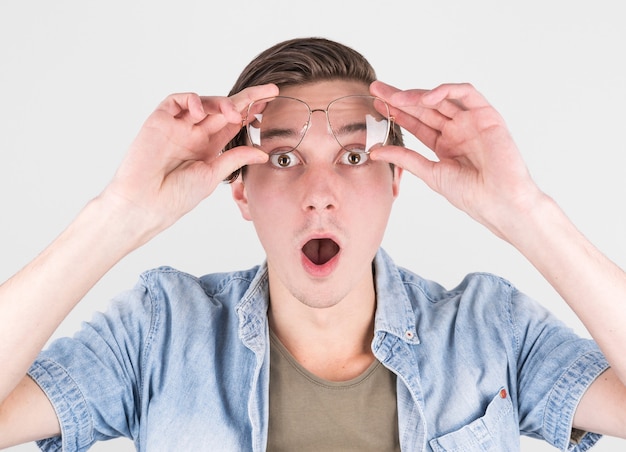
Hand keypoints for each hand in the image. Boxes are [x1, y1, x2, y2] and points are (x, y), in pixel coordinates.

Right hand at [103, 84, 277, 237]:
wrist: (145, 204)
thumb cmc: (176, 196)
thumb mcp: (212, 176)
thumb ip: (234, 159)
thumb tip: (262, 154)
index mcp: (209, 148)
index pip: (234, 124)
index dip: (252, 112)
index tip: (272, 103)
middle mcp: (194, 134)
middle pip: (224, 109)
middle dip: (247, 98)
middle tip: (269, 92)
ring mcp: (178, 126)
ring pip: (205, 102)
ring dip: (222, 103)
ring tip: (234, 113)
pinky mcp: (160, 120)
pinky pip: (177, 101)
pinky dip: (193, 101)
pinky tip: (201, 114)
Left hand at [370, 80, 541, 238]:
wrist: (499, 202)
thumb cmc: (471, 194)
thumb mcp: (430, 173)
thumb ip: (404, 159)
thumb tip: (375, 151)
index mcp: (444, 144)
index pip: (416, 123)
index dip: (396, 112)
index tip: (375, 104)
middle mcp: (457, 130)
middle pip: (424, 107)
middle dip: (400, 97)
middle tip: (376, 89)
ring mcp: (471, 121)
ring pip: (442, 98)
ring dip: (417, 95)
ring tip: (396, 98)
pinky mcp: (487, 115)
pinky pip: (466, 94)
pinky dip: (446, 92)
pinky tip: (426, 99)